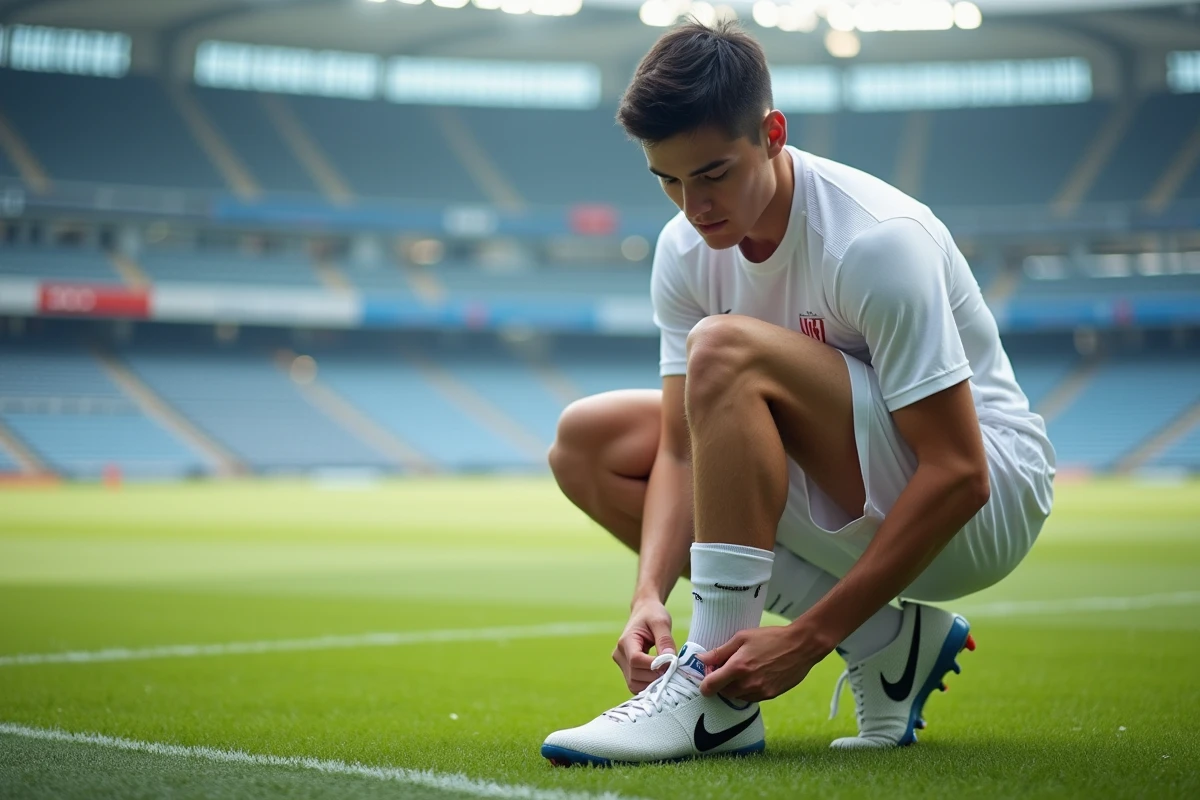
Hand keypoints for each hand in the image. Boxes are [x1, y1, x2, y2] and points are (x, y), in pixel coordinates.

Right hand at [612, 599, 675, 693]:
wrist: (644, 612)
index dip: (654, 666)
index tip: (671, 664)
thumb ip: (665, 640)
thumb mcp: (661, 622)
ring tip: (668, 675)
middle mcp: (619, 654)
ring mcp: (621, 664)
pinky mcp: (627, 670)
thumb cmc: (652, 614)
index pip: (636, 660)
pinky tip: (661, 678)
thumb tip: (670, 660)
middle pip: (635, 675)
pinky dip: (649, 685)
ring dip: (653, 684)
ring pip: (634, 684)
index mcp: (626, 641)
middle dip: (656, 676)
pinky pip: (636, 684)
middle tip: (674, 672)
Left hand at [696, 623, 832, 701]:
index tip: (708, 674)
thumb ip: (720, 651)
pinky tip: (755, 675)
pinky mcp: (770, 695)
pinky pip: (751, 697)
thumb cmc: (771, 638)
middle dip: (720, 683)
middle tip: (727, 667)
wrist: (801, 646)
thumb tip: (701, 659)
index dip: (705, 682)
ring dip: (734, 687)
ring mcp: (760, 692)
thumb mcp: (742, 637)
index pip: (710, 686)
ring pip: (737, 697)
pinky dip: (747, 690)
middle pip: (722, 693)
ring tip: (744, 669)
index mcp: (738, 667)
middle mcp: (747, 683)